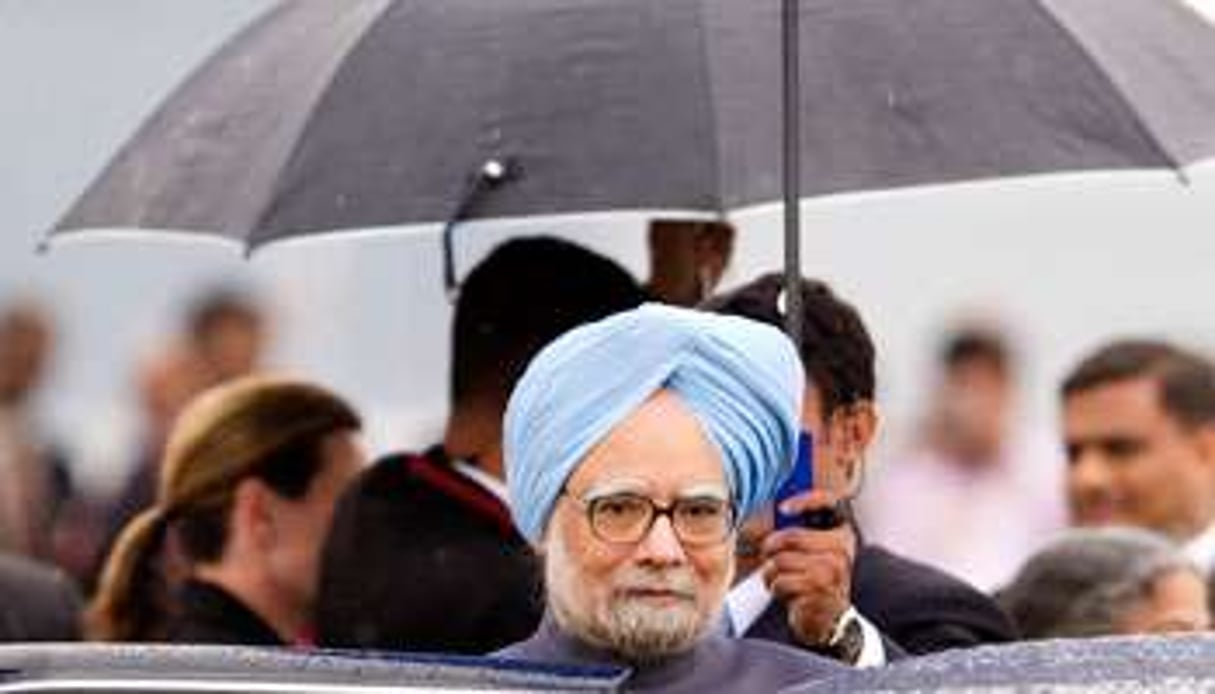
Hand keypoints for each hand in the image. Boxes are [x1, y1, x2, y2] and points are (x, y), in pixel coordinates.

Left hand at [760, 488, 856, 646]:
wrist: (830, 619)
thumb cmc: (815, 580)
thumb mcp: (814, 550)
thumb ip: (800, 528)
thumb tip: (777, 510)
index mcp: (843, 533)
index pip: (830, 503)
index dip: (805, 500)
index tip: (783, 508)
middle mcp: (842, 550)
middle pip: (791, 536)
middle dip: (770, 547)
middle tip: (768, 554)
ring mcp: (832, 572)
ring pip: (780, 561)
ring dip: (770, 572)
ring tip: (778, 578)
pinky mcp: (819, 593)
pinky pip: (781, 582)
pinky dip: (775, 588)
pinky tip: (786, 592)